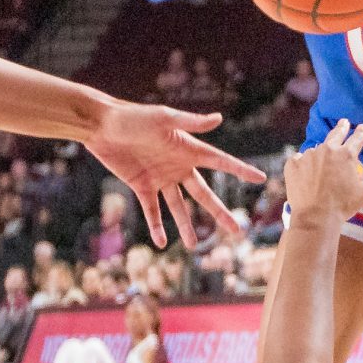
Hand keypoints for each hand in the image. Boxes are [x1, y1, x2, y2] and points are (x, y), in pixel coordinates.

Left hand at [84, 102, 263, 248]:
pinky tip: (161, 242)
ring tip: (193, 246)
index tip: (260, 179)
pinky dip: (156, 226)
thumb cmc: (132, 116)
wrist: (101, 125)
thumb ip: (190, 122)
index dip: (240, 171)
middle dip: (220, 213)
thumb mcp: (163, 118)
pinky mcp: (141, 186)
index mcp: (188, 149)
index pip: (221, 162)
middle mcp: (178, 166)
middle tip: (237, 231)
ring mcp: (160, 178)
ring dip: (186, 226)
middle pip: (204, 194)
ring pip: (179, 207)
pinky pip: (152, 210)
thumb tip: (219, 119)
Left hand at [284, 120, 362, 223]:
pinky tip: (305, 174)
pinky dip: (303, 165)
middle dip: (342, 127)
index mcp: (346, 155)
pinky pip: (299, 160)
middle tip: (344, 122)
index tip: (361, 128)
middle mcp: (327, 150)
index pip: (356, 139)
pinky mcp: (292, 164)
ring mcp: (308, 155)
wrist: (315, 216)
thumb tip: (360, 172)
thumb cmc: (343, 206)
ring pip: (316, 151)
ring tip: (320, 167)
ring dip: (320, 155)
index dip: (360, 133)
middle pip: (336, 134)